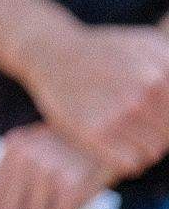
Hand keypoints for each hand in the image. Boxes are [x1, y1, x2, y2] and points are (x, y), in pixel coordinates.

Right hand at [19, 22, 168, 176]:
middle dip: (162, 130)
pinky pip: (132, 164)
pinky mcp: (94, 134)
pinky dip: (127, 157)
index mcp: (158, 73)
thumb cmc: (107, 50)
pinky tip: (114, 138)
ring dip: (146, 144)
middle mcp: (141, 94)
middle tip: (136, 115)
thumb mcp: (148, 44)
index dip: (167, 119)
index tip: (154, 115)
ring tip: (125, 124)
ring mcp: (117, 116)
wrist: (50, 52)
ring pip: (156, 151)